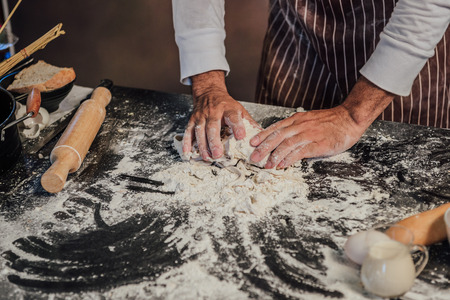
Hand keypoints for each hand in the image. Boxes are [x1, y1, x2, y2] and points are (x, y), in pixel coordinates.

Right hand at [183, 70, 256, 160]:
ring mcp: (201, 115)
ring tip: (207, 157)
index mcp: (228, 108)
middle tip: (218, 154)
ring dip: (202, 145)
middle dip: (214, 141)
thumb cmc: (227, 105)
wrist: (209, 92)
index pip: (233, 117)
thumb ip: (249, 123)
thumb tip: (261, 136)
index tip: (241, 137)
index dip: (237, 126)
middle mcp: (213, 111)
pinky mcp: (192, 119)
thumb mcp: (240, 110)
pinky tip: (188, 153)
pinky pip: (188, 131)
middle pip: (213, 126)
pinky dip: (187, 143)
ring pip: (200, 130)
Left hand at [249, 106, 364, 167]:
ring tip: (267, 165)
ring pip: (286, 144)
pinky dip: (289, 159)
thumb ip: (297, 128)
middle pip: (277, 136)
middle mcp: (300, 125)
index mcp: (297, 119)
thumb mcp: (309, 120)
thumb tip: (284, 140)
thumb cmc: (331, 121)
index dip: (263, 135)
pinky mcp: (318, 144)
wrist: (350, 118)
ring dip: (275, 155)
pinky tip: (282, 165)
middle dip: (264, 147)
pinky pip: (300, 152)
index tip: (252, 143)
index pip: (276, 127)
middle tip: (254, 157)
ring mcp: (309, 134)